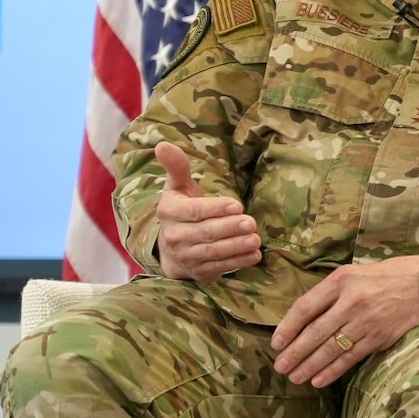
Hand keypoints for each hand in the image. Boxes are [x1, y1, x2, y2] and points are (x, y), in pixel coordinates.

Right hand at [152, 142, 260, 279]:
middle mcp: (174, 236)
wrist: (170, 248)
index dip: (215, 209)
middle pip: (205, 233)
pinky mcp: (197, 272)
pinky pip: (218, 268)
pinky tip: (253, 255)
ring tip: (256, 239)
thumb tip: (162, 145)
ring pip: (212, 252)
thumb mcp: (178, 187)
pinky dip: (236, 262)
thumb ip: (177, 167)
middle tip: (251, 223)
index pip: (193, 211)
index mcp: (169, 212)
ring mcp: (185, 257)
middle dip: (230, 228)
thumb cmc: (182, 209)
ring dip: (236, 247)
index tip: (237, 206)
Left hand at [271, 256, 418, 387]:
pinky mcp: (381, 336)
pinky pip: (351, 357)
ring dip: (309, 366)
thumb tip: (303, 320)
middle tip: (280, 367)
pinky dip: (333, 370)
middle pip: (315, 332)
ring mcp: (367, 320)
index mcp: (342, 280)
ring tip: (294, 377)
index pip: (306, 307)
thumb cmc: (389, 276)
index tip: (276, 343)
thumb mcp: (356, 273)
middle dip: (294, 353)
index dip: (288, 327)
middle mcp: (352, 300)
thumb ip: (331, 293)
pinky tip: (318, 380)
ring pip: (331, 348)